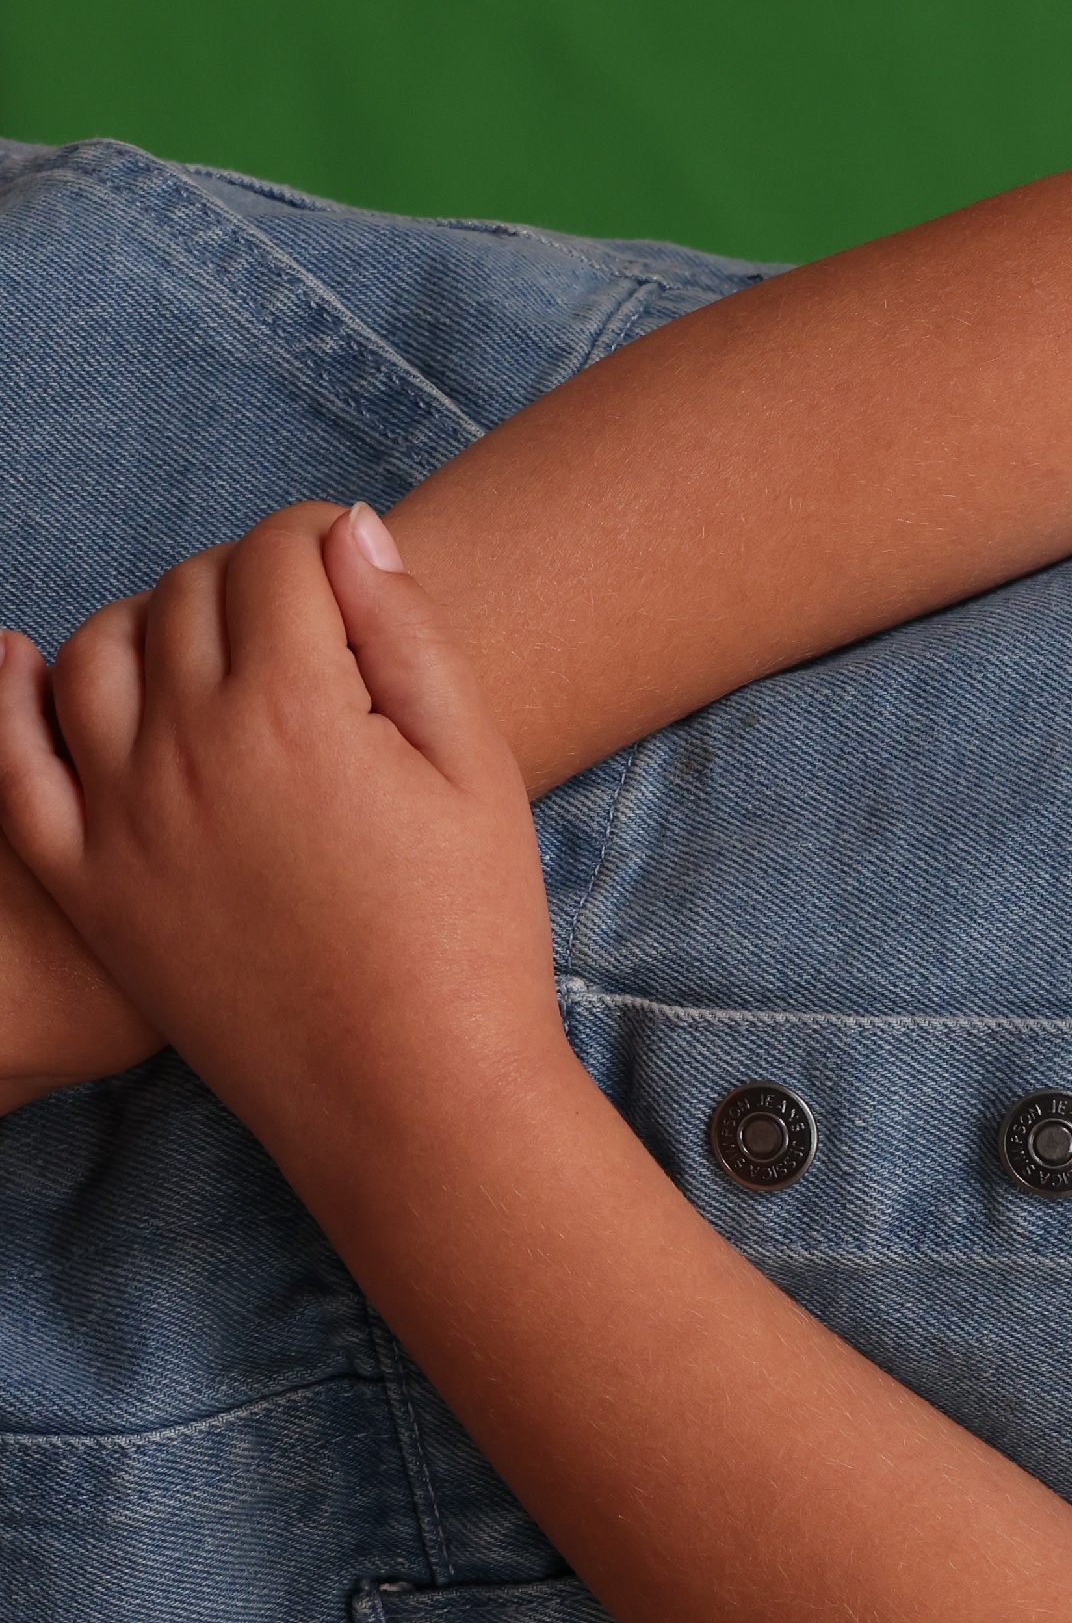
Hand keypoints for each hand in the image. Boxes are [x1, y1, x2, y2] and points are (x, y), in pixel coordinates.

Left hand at [0, 502, 570, 1163]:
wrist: (407, 1091)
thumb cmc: (468, 932)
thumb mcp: (475, 769)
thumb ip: (408, 636)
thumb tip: (351, 531)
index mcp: (294, 706)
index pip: (278, 554)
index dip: (322, 538)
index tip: (353, 562)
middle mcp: (185, 743)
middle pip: (187, 592)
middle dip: (247, 578)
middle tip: (305, 617)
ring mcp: (119, 812)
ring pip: (94, 652)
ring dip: (148, 622)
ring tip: (208, 648)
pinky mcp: (85, 878)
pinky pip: (12, 759)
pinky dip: (7, 694)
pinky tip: (21, 662)